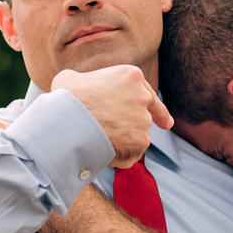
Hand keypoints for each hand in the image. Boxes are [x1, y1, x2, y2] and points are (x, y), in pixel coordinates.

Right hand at [51, 66, 172, 166]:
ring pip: (139, 134)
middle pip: (147, 112)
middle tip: (166, 124)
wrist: (67, 122)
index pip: (146, 90)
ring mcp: (144, 121)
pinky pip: (132, 153)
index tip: (166, 115)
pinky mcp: (141, 142)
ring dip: (125, 140)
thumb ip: (86, 82)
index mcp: (131, 76)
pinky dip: (121, 156)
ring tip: (99, 140)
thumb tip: (79, 87)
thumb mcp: (72, 79)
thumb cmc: (66, 99)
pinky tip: (104, 153)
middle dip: (157, 117)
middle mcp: (143, 97)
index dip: (154, 102)